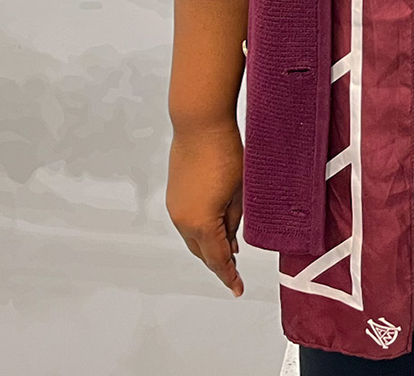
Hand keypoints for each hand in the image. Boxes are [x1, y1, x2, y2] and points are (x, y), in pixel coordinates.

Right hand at [167, 118, 246, 296]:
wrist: (199, 124)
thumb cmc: (224, 153)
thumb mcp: (240, 192)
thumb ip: (236, 221)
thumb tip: (232, 241)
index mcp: (202, 223)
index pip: (218, 259)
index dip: (229, 276)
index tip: (237, 289)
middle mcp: (183, 220)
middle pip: (203, 253)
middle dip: (219, 263)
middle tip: (235, 271)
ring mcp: (175, 207)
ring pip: (193, 239)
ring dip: (209, 246)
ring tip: (229, 249)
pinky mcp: (173, 195)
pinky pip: (187, 223)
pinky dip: (200, 231)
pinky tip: (215, 227)